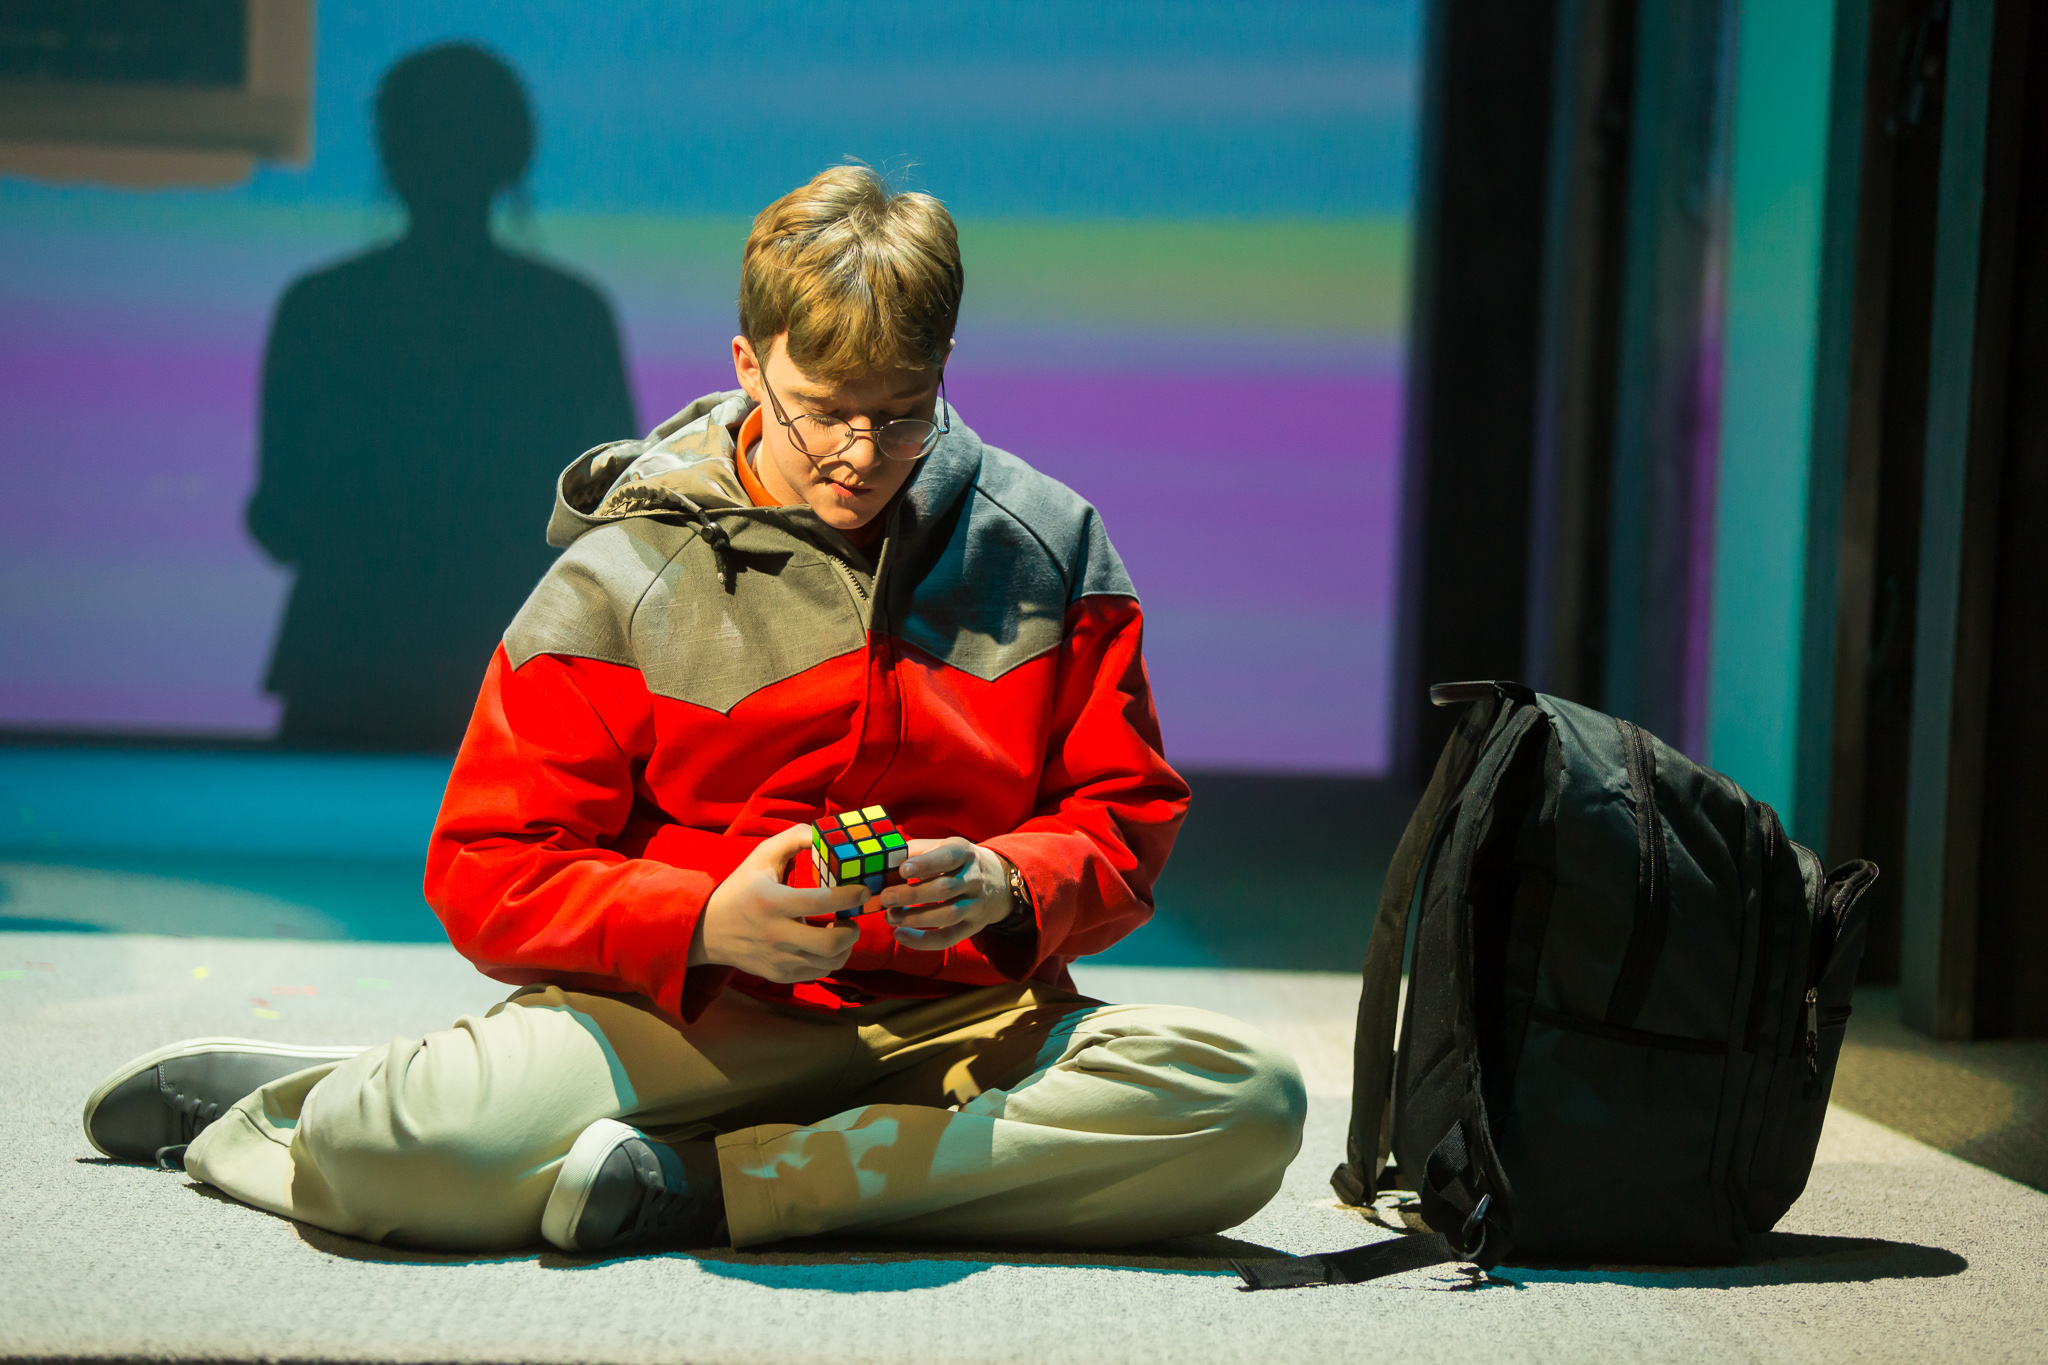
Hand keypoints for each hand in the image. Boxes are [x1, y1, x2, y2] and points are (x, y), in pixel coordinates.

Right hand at [691, 825, 866, 981]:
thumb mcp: (762, 856)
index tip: (863, 890)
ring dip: (844, 946)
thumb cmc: (741, 888)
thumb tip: (824, 833)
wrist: (709, 930)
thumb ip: (794, 838)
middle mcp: (775, 934)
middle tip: (852, 919)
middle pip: (830, 944)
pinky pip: (817, 973)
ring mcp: (778, 959)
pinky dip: (828, 959)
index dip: (849, 897)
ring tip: (840, 930)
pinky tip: (823, 944)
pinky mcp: (779, 975)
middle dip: (852, 931)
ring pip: (828, 963)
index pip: (819, 902)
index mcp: (770, 901)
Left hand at [875, 837, 1017, 951]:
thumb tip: (884, 861)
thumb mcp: (943, 848)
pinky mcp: (973, 927)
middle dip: (912, 895)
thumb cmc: (955, 862)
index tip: (903, 870)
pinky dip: (923, 941)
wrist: (996, 880)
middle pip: (944, 888)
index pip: (947, 857)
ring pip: (948, 914)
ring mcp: (976, 904)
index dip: (925, 864)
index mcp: (964, 853)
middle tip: (885, 898)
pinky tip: (901, 936)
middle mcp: (974, 878)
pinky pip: (949, 937)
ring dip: (916, 918)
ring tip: (890, 917)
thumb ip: (916, 851)